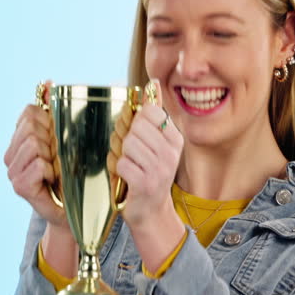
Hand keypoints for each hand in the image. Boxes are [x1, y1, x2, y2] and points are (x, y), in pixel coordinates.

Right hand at [4, 81, 67, 229]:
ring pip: (33, 143)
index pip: (29, 112)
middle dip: (51, 138)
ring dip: (52, 155)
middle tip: (59, 158)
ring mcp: (13, 171)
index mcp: (20, 139)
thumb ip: (56, 111)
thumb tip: (47, 81)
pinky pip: (37, 164)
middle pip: (30, 126)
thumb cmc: (73, 174)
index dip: (48, 120)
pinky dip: (50, 170)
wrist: (77, 210)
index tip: (58, 138)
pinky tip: (53, 180)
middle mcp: (11, 154)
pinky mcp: (20, 186)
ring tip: (57, 169)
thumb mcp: (66, 139)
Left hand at [115, 79, 183, 230]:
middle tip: (133, 155)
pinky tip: (127, 178)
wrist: (151, 211)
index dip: (138, 121)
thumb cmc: (148, 173)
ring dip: (122, 155)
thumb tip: (152, 83)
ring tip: (131, 166)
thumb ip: (152, 114)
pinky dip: (119, 170)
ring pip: (128, 144)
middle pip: (136, 127)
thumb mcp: (156, 143)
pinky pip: (122, 163)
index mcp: (174, 139)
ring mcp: (159, 169)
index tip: (140, 135)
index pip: (151, 112)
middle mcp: (171, 153)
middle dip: (127, 139)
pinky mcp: (145, 183)